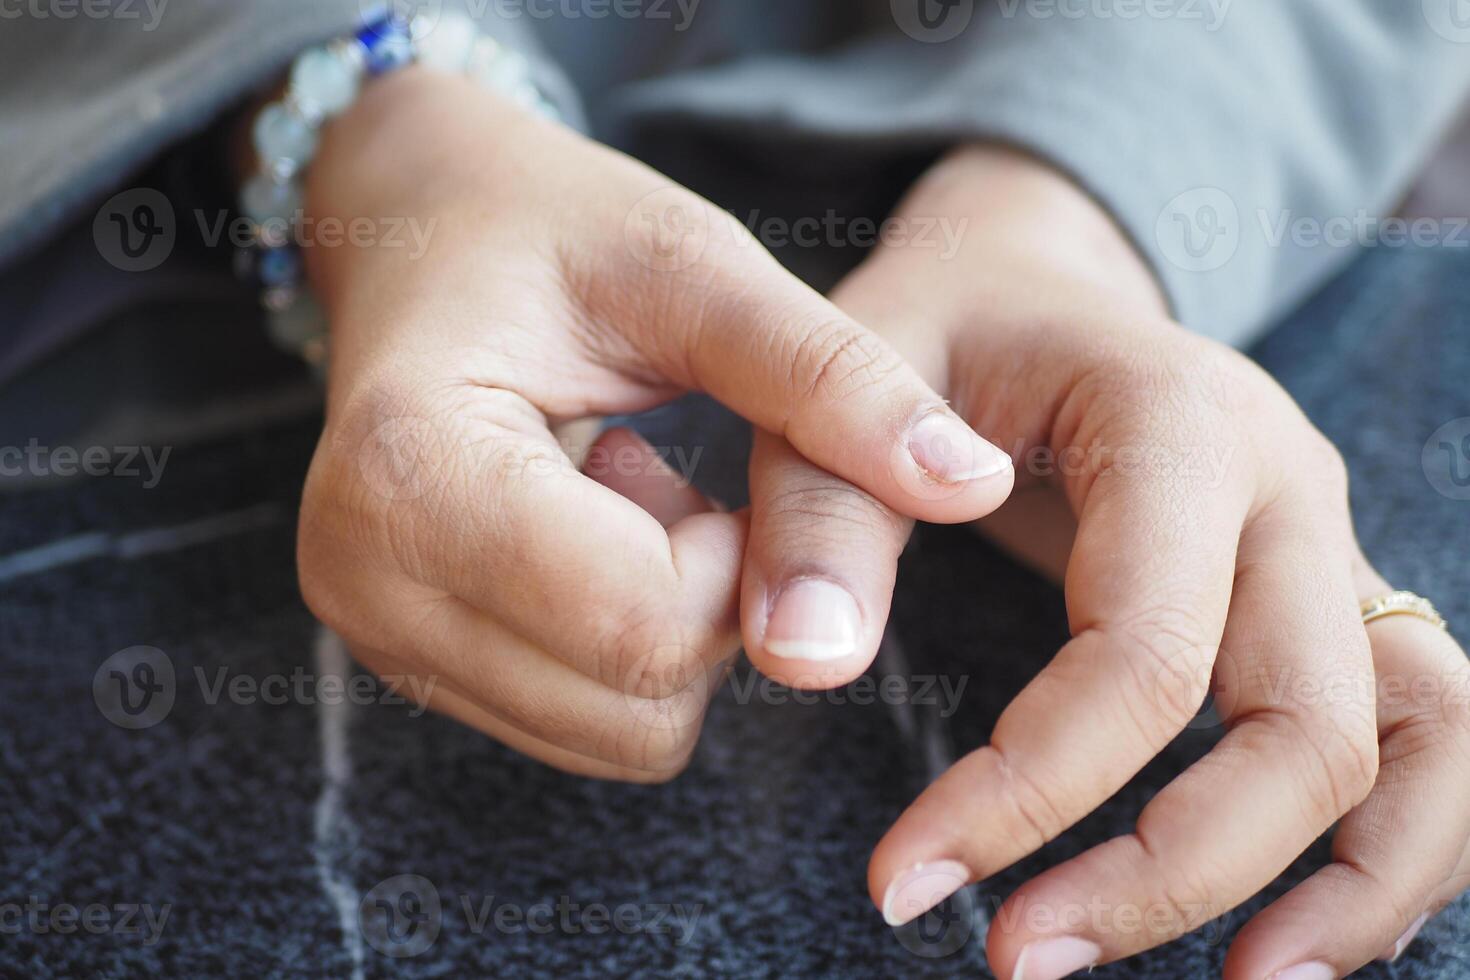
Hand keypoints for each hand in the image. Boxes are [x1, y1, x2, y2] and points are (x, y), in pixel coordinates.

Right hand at [292, 69, 1014, 781]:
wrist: (418, 230)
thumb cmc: (549, 227)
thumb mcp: (697, 269)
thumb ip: (831, 381)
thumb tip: (976, 483)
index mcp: (410, 467)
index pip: (642, 624)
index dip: (738, 562)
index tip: (720, 466)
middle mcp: (364, 577)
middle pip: (637, 699)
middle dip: (711, 599)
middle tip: (674, 474)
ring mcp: (376, 631)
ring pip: (620, 733)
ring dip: (672, 622)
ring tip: (622, 491)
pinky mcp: (407, 657)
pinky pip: (586, 722)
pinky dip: (629, 643)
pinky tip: (593, 531)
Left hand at [744, 145, 1469, 975]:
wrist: (1037, 281)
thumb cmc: (937, 329)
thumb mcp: (845, 382)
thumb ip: (818, 513)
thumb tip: (807, 665)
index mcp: (1176, 425)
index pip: (1144, 654)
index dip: (1030, 791)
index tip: (903, 880)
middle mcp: (1289, 489)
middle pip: (1304, 727)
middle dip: (1169, 872)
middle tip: (1016, 957)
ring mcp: (1331, 544)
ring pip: (1420, 743)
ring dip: (1348, 889)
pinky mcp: (1331, 597)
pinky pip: (1427, 734)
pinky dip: (1391, 847)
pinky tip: (1287, 931)